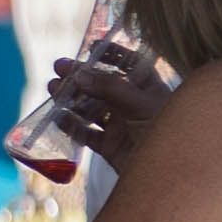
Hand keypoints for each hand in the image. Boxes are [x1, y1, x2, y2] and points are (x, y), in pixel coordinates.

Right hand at [51, 40, 173, 168]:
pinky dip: (71, 125)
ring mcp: (121, 126)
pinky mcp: (110, 146)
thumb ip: (110, 88)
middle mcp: (134, 106)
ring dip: (71, 98)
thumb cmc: (165, 133)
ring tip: (53, 89)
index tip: (91, 47)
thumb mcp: (141, 104)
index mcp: (149, 90)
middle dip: (81, 75)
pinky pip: (86, 133)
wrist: (169, 174)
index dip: (113, 54)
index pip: (131, 65)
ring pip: (91, 108)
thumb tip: (80, 75)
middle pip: (103, 85)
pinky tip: (57, 117)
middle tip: (59, 67)